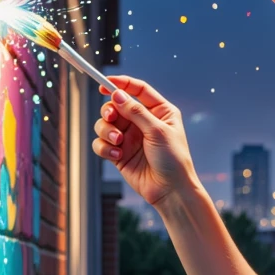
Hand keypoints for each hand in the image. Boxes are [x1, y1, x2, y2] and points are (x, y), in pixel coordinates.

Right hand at [91, 75, 198, 205]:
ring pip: (105, 124)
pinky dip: (105, 148)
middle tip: (111, 118)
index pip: (138, 90)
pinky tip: (116, 155)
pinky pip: (101, 143)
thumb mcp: (157, 130)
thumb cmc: (173, 159)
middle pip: (115, 106)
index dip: (121, 84)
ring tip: (117, 142)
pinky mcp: (119, 153)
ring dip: (106, 131)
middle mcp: (142, 122)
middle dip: (109, 111)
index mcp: (159, 111)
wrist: (170, 190)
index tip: (105, 84)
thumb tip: (117, 95)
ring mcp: (129, 138)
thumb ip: (136, 112)